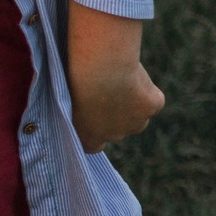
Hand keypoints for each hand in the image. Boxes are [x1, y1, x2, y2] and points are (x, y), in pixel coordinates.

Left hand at [64, 0, 164, 152]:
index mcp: (89, 138)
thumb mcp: (64, 99)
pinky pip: (153, 100)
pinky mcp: (152, 107)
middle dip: (116, 115)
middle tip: (108, 90)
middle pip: (120, 130)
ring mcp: (136, 123)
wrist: (100, 69)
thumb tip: (62, 104)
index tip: (93, 113)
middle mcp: (114, 136)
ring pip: (139, 117)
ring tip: (122, 82)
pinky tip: (136, 75)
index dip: (96, 129)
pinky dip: (148, 90)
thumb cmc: (75, 79)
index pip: (95, 145)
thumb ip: (69, 109)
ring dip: (134, 105)